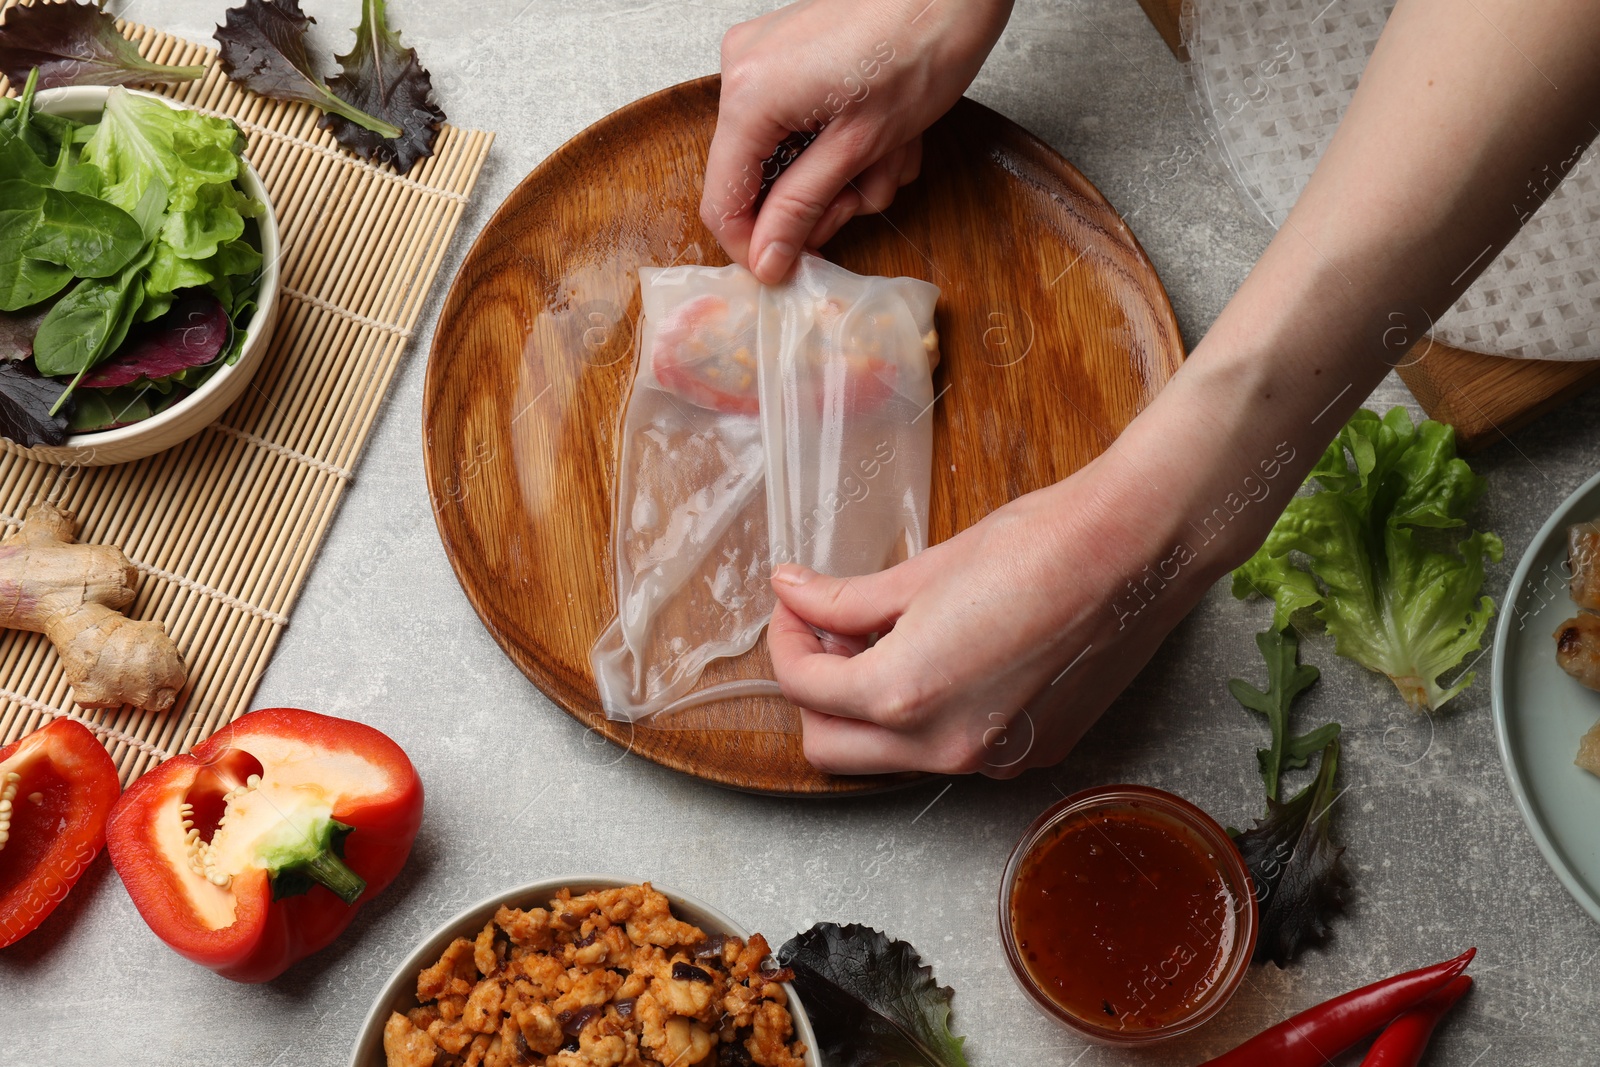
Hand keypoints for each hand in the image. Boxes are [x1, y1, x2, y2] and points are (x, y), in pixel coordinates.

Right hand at [701, 0, 1012, 282]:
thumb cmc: (920, 44)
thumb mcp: (861, 146)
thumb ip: (804, 206)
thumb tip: (767, 258)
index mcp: (750, 96)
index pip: (722, 202)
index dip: (754, 247)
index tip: (790, 269)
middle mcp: (742, 71)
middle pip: (759, 179)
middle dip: (821, 199)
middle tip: (868, 192)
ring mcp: (764, 57)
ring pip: (789, 155)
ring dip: (846, 171)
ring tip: (894, 151)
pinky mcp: (788, 53)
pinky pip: (801, 122)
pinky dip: (843, 140)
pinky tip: (886, 129)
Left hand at [766, 453, 1223, 777]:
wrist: (1134, 552)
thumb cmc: (1036, 545)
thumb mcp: (924, 569)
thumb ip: (844, 598)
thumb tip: (791, 590)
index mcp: (903, 694)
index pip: (805, 688)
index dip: (786, 640)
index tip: (795, 603)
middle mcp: (943, 746)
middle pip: (831, 748)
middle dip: (815, 690)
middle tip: (827, 629)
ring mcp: (991, 760)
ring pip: (889, 758)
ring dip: (867, 709)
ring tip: (887, 637)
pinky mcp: (1029, 755)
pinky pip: (948, 750)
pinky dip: (926, 716)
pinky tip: (945, 657)